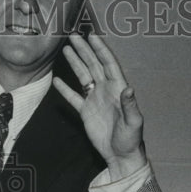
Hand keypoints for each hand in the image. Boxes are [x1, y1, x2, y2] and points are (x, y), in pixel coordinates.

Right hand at [52, 33, 146, 179]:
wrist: (120, 155)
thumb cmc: (131, 139)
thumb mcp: (133, 122)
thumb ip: (130, 105)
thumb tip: (128, 88)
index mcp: (118, 89)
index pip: (108, 64)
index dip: (100, 50)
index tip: (92, 36)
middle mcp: (106, 90)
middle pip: (94, 65)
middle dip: (84, 50)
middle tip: (73, 36)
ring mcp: (95, 100)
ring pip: (83, 76)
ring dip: (75, 63)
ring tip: (66, 49)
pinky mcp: (85, 111)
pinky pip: (74, 97)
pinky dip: (65, 89)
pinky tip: (57, 79)